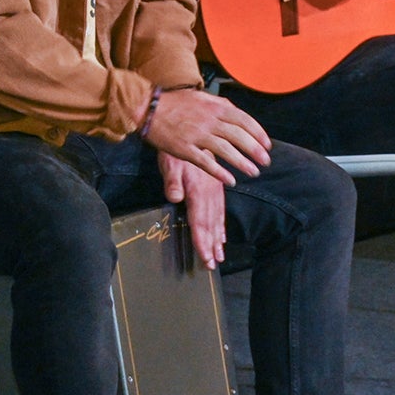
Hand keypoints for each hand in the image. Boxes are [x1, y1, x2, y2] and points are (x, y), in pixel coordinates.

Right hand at [143, 88, 270, 184]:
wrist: (149, 108)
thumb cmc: (175, 102)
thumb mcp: (202, 98)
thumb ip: (221, 106)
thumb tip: (237, 113)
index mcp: (215, 107)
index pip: (245, 120)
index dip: (259, 134)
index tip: (267, 145)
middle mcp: (209, 121)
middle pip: (240, 136)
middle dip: (256, 150)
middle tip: (266, 161)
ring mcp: (197, 135)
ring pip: (226, 150)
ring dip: (243, 163)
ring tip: (253, 172)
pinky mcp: (184, 149)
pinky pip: (206, 163)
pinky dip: (220, 172)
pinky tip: (231, 180)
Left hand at [160, 152, 228, 268]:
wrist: (195, 130)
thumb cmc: (176, 148)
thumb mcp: (171, 162)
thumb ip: (173, 182)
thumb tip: (174, 197)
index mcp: (198, 191)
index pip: (199, 222)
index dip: (202, 242)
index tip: (206, 259)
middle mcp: (209, 194)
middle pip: (210, 225)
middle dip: (211, 246)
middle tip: (213, 264)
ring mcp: (214, 190)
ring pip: (217, 219)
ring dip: (218, 239)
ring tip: (220, 255)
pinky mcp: (216, 186)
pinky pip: (221, 210)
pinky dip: (222, 225)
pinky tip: (223, 234)